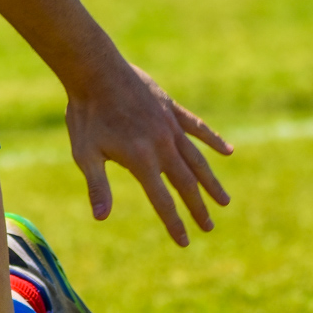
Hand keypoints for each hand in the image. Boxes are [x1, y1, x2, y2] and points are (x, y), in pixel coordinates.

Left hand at [65, 63, 232, 246]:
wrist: (95, 71)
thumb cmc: (86, 115)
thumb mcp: (85, 154)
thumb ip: (98, 186)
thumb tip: (101, 218)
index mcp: (142, 161)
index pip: (162, 200)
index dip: (174, 223)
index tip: (185, 241)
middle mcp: (162, 146)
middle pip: (186, 183)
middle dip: (198, 207)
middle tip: (209, 227)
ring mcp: (170, 126)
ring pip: (197, 159)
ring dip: (211, 181)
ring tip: (224, 200)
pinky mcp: (171, 109)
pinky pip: (197, 127)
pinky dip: (213, 140)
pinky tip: (228, 151)